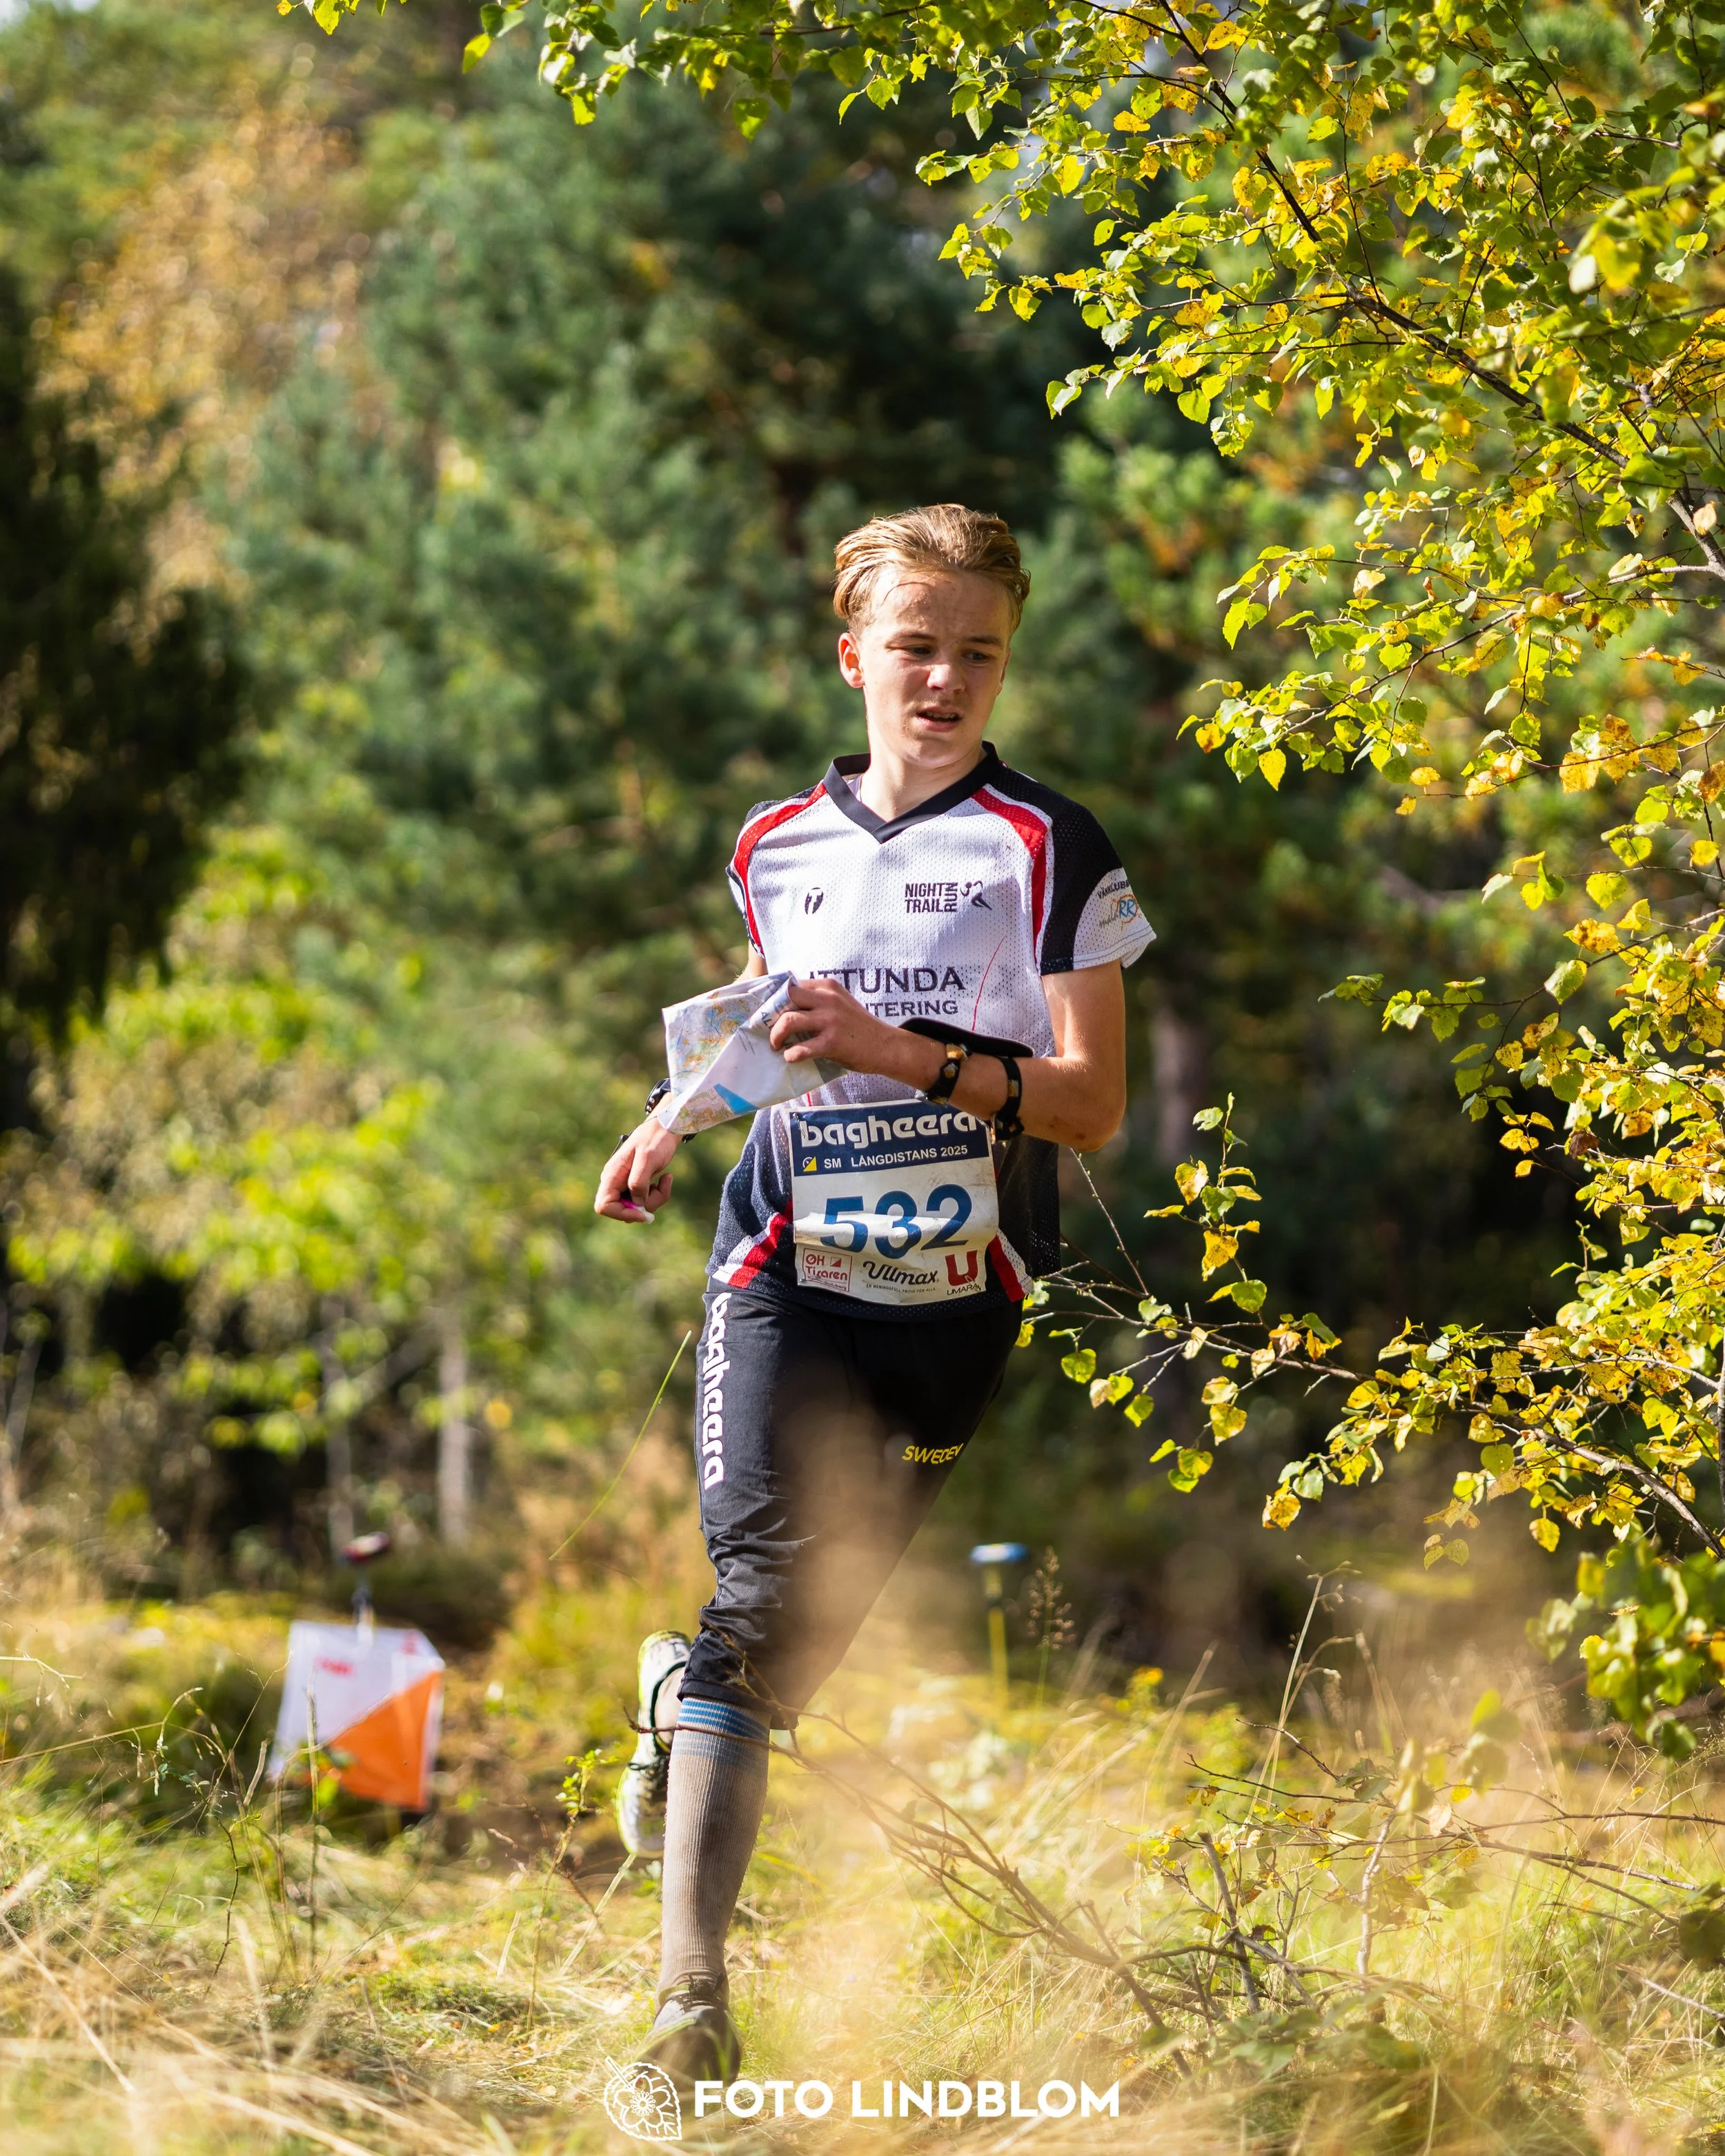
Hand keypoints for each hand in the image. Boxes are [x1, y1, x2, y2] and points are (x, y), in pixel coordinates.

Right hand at [595, 1116, 680, 1222]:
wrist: (665, 1129)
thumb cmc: (655, 1139)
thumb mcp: (648, 1158)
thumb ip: (639, 1182)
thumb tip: (637, 1203)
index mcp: (612, 1175)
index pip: (603, 1206)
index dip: (621, 1213)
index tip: (642, 1211)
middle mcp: (616, 1182)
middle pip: (622, 1210)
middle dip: (644, 1206)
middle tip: (660, 1190)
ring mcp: (626, 1185)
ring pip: (637, 1207)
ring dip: (656, 1198)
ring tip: (666, 1179)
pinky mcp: (638, 1186)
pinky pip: (646, 1201)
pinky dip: (658, 1194)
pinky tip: (665, 1179)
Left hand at [767, 976, 931, 1081]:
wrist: (885, 1045)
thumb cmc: (859, 1027)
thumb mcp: (840, 1003)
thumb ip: (818, 1000)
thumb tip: (786, 1007)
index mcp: (827, 987)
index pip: (791, 986)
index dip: (775, 999)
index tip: (767, 1012)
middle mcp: (827, 999)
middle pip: (786, 998)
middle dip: (771, 1014)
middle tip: (769, 1028)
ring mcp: (830, 1020)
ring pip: (789, 1020)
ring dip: (776, 1035)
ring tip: (776, 1045)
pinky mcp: (832, 1042)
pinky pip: (801, 1048)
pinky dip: (791, 1055)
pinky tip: (791, 1057)